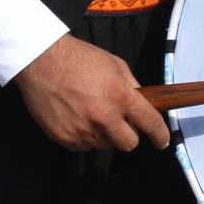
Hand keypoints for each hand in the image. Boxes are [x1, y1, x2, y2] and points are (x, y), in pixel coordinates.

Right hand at [11, 34, 170, 152]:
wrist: (41, 60)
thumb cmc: (80, 58)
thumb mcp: (114, 64)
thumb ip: (131, 85)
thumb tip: (141, 103)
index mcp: (121, 97)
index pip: (150, 123)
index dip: (160, 135)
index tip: (161, 141)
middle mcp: (104, 118)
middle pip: (128, 144)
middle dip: (128, 135)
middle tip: (118, 122)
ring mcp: (83, 131)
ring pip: (104, 145)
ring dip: (103, 134)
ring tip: (90, 114)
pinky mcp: (64, 138)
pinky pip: (83, 146)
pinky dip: (84, 136)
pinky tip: (75, 117)